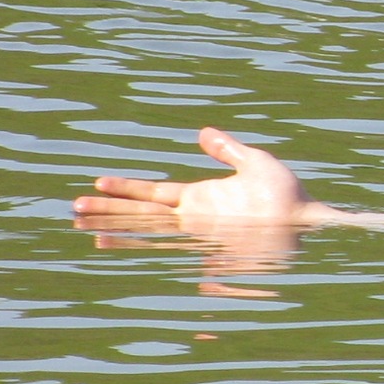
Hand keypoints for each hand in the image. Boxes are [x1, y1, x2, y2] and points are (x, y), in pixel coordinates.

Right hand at [73, 127, 323, 295]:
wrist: (309, 220)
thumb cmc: (288, 195)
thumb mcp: (255, 164)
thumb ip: (228, 150)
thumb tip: (201, 132)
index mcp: (201, 197)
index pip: (153, 192)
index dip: (126, 187)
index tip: (96, 182)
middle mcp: (196, 217)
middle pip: (143, 213)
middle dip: (110, 210)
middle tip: (75, 208)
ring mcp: (203, 234)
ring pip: (152, 231)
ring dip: (120, 230)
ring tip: (86, 228)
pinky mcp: (214, 248)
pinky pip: (179, 251)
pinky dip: (154, 251)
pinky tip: (126, 249)